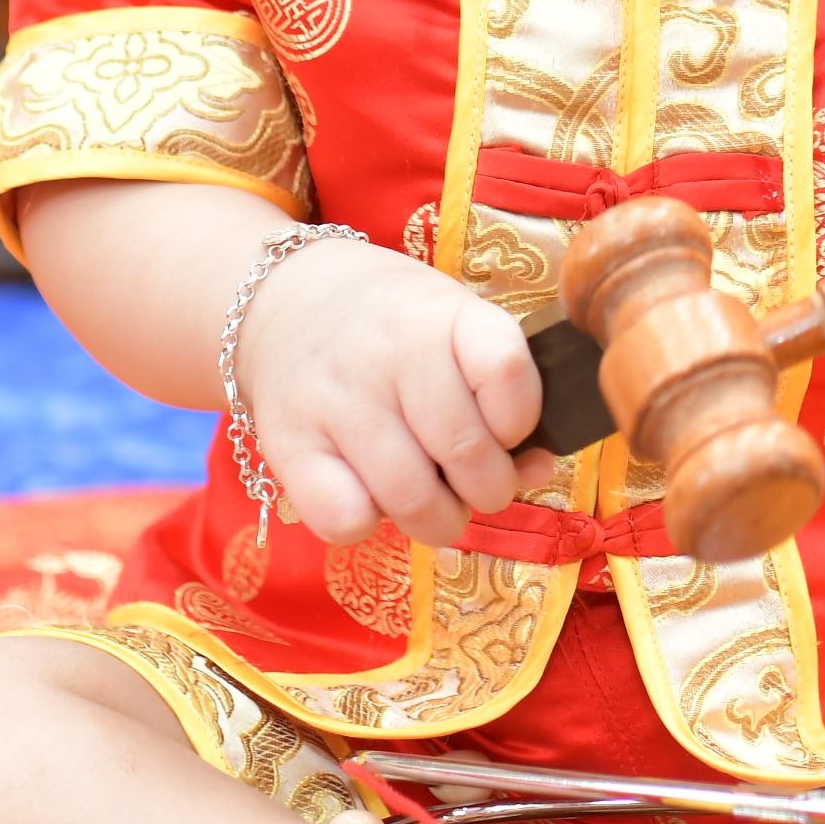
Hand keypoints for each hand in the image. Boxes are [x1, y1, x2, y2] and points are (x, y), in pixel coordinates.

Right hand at [233, 236, 541, 547]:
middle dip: (489, 490)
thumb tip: (538, 468)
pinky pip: (345, 520)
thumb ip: (504, 394)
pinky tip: (370, 495)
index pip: (507, 370)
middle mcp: (389, 354)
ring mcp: (335, 402)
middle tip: (475, 483)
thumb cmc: (395, 326)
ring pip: (412, 500)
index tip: (508, 428)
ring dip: (438, 519)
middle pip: (466, 453)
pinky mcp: (288, 447)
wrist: (287, 299)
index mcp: (442, 316)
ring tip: (432, 501)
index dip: (522, 419)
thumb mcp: (456, 326)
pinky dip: (368, 524)